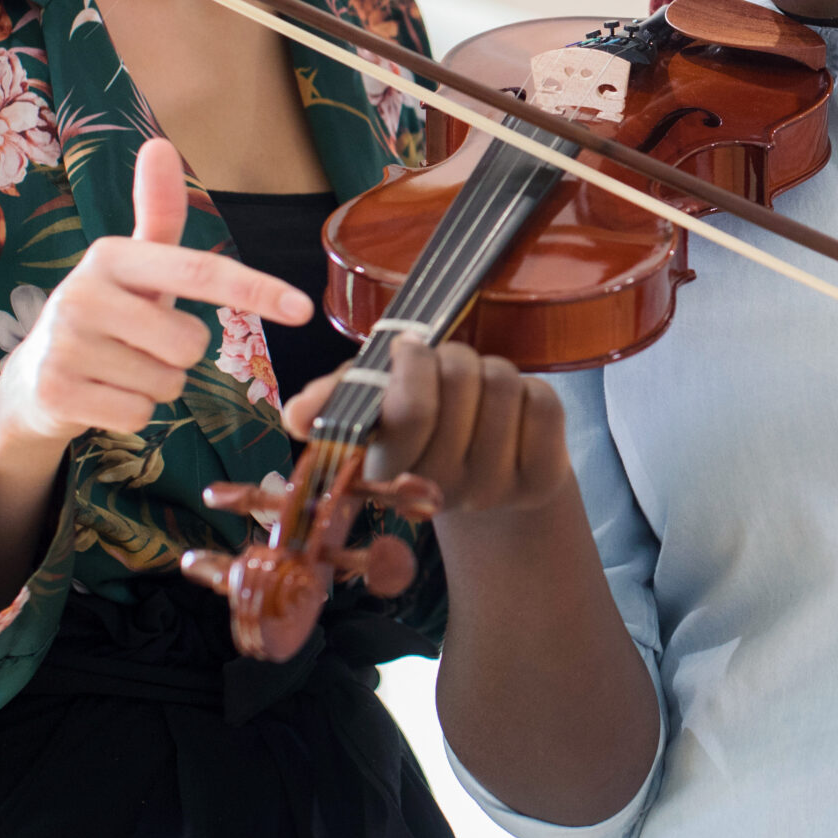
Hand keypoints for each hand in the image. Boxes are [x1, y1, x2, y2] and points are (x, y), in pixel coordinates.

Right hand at [0, 139, 313, 462]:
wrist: (33, 376)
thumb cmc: (106, 313)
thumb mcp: (134, 266)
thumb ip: (157, 212)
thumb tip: (159, 143)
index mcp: (110, 256)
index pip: (199, 272)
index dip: (256, 289)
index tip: (302, 308)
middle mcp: (81, 293)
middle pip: (190, 344)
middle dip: (181, 355)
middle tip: (142, 344)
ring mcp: (65, 344)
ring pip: (168, 383)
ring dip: (157, 385)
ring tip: (119, 367)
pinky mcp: (57, 392)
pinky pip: (140, 415)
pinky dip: (133, 413)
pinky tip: (103, 394)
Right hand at [282, 340, 570, 520]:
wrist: (488, 475)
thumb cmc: (424, 427)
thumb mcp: (374, 411)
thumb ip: (335, 401)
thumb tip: (296, 413)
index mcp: (389, 474)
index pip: (410, 410)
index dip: (412, 362)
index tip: (408, 348)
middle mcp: (441, 490)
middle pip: (460, 381)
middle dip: (454, 357)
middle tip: (448, 365)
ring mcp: (494, 489)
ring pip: (502, 385)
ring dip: (491, 371)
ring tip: (478, 390)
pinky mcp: (541, 479)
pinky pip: (542, 404)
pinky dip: (530, 390)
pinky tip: (514, 410)